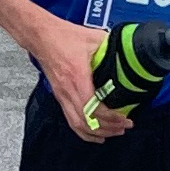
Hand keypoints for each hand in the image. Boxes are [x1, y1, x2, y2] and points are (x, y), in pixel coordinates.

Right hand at [30, 11, 128, 142]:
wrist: (41, 36)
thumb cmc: (62, 36)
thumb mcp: (93, 38)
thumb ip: (112, 47)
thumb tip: (128, 53)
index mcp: (77, 76)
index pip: (93, 107)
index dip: (110, 118)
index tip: (124, 118)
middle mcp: (67, 90)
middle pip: (87, 121)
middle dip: (108, 128)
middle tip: (124, 127)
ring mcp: (62, 95)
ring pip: (78, 125)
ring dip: (97, 132)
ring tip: (113, 132)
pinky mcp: (59, 96)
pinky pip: (71, 120)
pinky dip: (84, 131)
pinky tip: (95, 134)